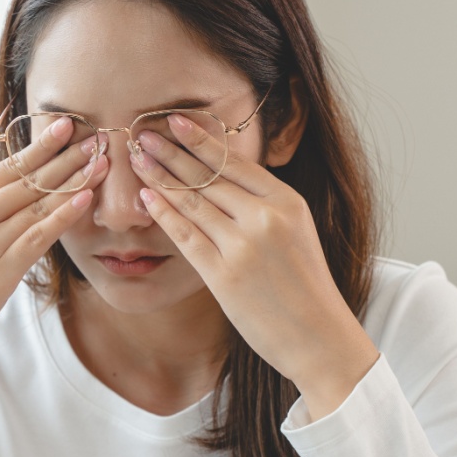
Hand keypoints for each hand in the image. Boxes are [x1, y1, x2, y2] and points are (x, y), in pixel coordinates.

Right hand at [0, 117, 107, 365]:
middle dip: (65, 156)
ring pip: (37, 204)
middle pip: (27, 179)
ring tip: (101, 162)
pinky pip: (37, 236)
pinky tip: (85, 198)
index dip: (42, 144)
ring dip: (73, 181)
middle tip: (96, 136)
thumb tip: (25, 184)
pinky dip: (63, 215)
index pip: (8, 165)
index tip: (68, 124)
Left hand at [131, 116, 377, 416]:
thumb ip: (267, 207)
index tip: (175, 120)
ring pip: (193, 201)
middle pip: (209, 176)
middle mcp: (265, 218)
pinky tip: (145, 197)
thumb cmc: (306, 288)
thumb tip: (227, 181)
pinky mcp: (224, 276)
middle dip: (171, 152)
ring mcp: (243, 246)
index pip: (235, 162)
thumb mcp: (297, 233)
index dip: (200, 140)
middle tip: (142, 132)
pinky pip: (186, 236)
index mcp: (287, 202)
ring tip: (137, 158)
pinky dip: (164, 213)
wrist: (319, 336)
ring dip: (160, 176)